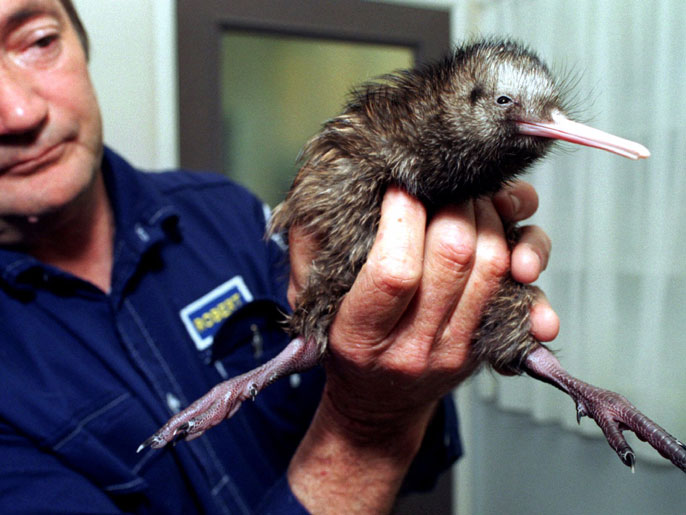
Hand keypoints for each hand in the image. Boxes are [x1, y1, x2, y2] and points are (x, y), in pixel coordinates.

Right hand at [287, 180, 557, 511]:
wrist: (376, 404)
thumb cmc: (343, 340)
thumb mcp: (307, 301)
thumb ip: (307, 252)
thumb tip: (323, 198)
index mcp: (360, 335)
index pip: (395, 271)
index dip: (403, 217)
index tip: (398, 187)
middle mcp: (413, 347)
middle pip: (454, 256)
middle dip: (453, 202)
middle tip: (439, 184)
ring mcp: (456, 349)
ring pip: (493, 265)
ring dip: (489, 216)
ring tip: (469, 200)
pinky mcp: (487, 345)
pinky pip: (520, 291)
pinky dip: (525, 251)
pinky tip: (509, 233)